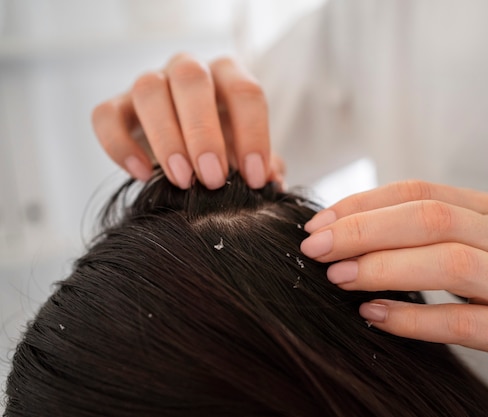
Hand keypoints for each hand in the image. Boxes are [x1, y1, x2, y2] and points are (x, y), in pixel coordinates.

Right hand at [92, 54, 282, 188]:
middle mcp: (188, 70)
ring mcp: (149, 84)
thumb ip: (262, 165)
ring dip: (166, 138)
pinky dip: (120, 146)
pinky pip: (106, 116)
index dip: (253, 134)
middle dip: (203, 131)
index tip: (255, 178)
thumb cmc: (224, 148)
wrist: (186, 149)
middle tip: (213, 179)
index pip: (244, 92)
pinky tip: (142, 175)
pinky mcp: (117, 106)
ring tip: (182, 180)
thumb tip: (273, 182)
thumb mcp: (246, 155)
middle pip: (191, 79)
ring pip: (148, 90)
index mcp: (227, 76)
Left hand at [300, 180, 487, 404]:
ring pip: (449, 263)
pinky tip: (374, 315)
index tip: (318, 224)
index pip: (417, 190)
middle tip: (315, 248)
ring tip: (338, 277)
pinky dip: (412, 317)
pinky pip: (461, 320)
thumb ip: (421, 232)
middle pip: (430, 219)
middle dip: (365, 230)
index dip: (363, 203)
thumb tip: (344, 231)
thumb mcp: (471, 241)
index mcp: (486, 208)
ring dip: (385, 268)